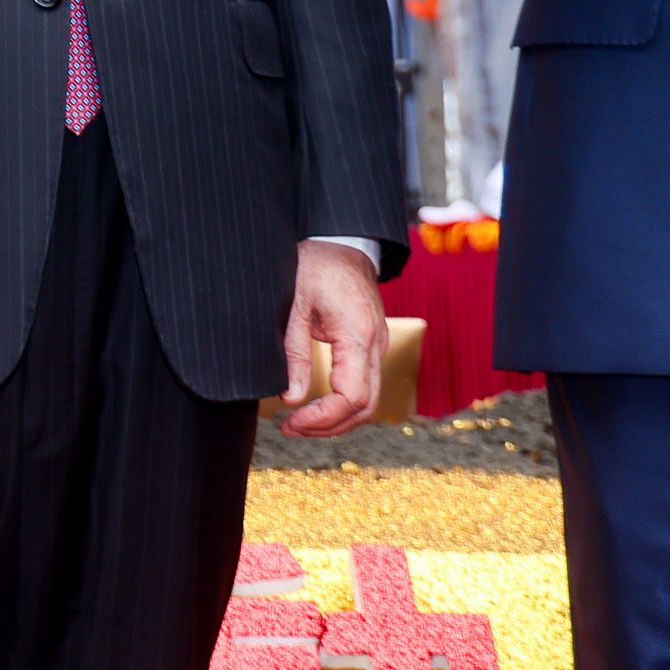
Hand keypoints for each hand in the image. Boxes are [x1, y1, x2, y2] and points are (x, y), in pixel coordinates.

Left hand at [277, 239, 385, 435]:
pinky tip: (317, 406)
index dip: (322, 418)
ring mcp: (378, 344)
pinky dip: (344, 403)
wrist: (342, 241)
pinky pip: (365, 384)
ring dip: (337, 419)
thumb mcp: (294, 306)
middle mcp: (376, 343)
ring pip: (368, 400)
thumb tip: (292, 398)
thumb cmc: (316, 264)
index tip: (292, 421)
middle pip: (365, 406)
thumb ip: (294, 353)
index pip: (351, 397)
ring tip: (299, 423)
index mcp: (358, 334)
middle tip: (291, 428)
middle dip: (328, 426)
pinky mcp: (372, 344)